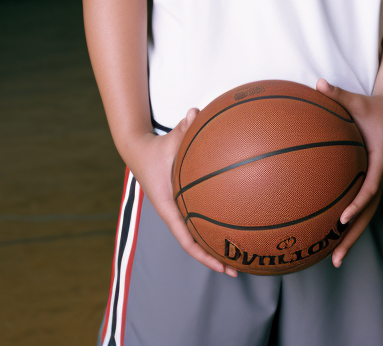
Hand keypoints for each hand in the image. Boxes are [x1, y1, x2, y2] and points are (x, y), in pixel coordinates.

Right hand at [124, 109, 237, 275]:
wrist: (140, 153)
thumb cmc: (157, 149)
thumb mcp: (170, 140)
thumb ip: (184, 128)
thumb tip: (195, 112)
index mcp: (170, 208)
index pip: (187, 240)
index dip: (204, 255)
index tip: (222, 266)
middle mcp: (176, 214)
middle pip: (197, 245)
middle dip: (216, 259)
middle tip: (240, 269)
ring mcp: (180, 211)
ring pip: (200, 235)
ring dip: (217, 246)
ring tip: (242, 254)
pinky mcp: (185, 204)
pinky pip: (201, 218)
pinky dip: (216, 223)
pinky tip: (236, 221)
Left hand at [316, 79, 382, 267]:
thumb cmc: (373, 106)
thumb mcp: (357, 100)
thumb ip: (338, 94)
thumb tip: (318, 83)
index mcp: (378, 159)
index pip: (370, 186)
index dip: (357, 203)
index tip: (343, 218)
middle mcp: (378, 174)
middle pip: (368, 212)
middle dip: (353, 236)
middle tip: (336, 257)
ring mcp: (375, 180)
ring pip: (366, 214)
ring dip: (352, 237)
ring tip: (334, 259)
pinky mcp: (370, 180)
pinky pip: (359, 205)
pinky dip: (349, 222)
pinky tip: (330, 234)